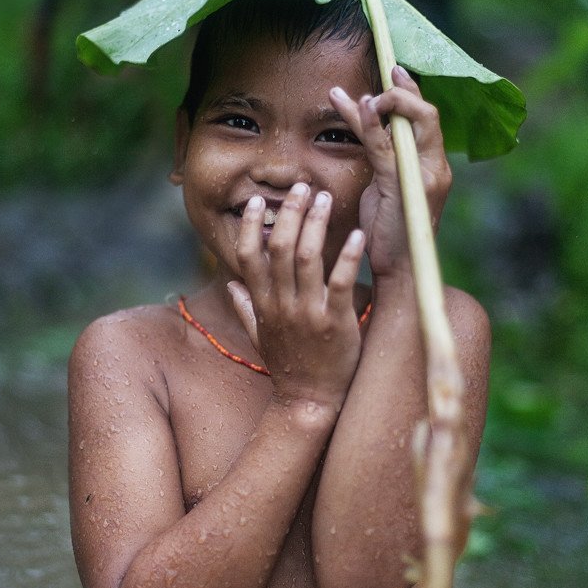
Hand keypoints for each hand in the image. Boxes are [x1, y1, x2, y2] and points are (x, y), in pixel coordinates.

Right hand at [229, 183, 365, 408]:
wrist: (309, 401)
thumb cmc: (287, 366)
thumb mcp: (259, 336)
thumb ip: (245, 307)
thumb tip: (230, 282)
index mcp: (263, 304)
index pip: (248, 257)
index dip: (250, 226)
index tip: (257, 201)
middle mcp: (281, 305)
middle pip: (278, 248)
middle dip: (289, 213)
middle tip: (301, 187)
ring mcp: (308, 313)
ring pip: (307, 258)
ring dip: (315, 224)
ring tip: (324, 198)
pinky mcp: (335, 323)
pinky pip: (341, 283)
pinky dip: (348, 257)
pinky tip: (357, 235)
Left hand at [330, 66, 451, 279]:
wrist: (398, 270)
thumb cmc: (388, 232)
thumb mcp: (383, 186)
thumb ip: (383, 157)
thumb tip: (370, 128)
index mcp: (433, 166)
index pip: (428, 119)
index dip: (412, 92)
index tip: (393, 72)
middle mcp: (435, 167)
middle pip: (427, 114)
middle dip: (404, 89)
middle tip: (385, 70)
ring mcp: (423, 176)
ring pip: (411, 124)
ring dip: (387, 101)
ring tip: (363, 89)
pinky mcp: (403, 186)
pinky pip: (385, 147)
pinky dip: (371, 125)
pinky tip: (359, 107)